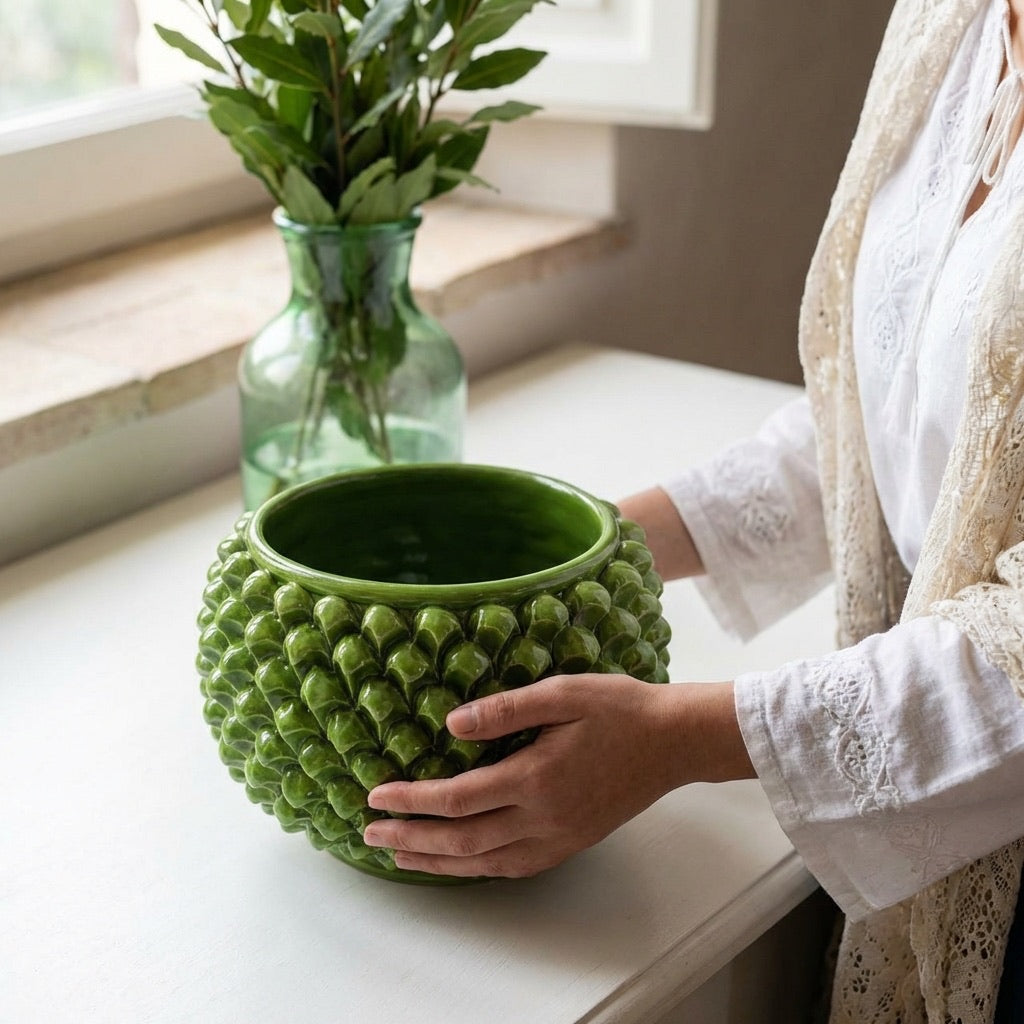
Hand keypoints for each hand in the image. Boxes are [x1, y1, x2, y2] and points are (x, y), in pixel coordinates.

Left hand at [362, 675, 750, 878]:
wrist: (673, 742)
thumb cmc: (619, 709)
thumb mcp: (563, 693)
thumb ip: (506, 709)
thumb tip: (452, 724)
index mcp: (534, 778)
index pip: (456, 799)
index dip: (411, 800)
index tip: (376, 795)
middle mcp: (542, 818)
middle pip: (462, 841)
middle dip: (412, 839)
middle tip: (371, 834)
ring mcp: (558, 837)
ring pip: (484, 863)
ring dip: (438, 862)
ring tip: (401, 856)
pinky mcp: (571, 843)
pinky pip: (514, 867)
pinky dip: (478, 869)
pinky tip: (461, 863)